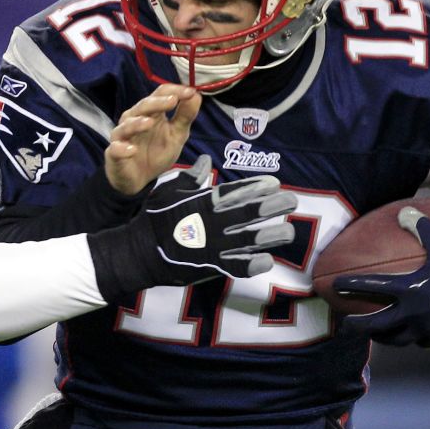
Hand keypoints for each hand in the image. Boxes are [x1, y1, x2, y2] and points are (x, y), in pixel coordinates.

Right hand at [87, 155, 296, 301]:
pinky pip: (235, 267)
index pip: (235, 192)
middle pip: (248, 213)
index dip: (256, 187)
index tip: (274, 182)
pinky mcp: (209, 267)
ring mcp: (212, 247)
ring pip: (248, 240)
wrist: (137, 253)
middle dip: (273, 206)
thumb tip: (206, 160)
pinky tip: (267, 260)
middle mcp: (211, 223)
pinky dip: (252, 265)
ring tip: (289, 231)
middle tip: (292, 201)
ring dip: (271, 236)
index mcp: (202, 203)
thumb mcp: (167, 191)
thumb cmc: (153, 218)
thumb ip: (189, 177)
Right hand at [105, 84, 200, 195]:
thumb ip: (185, 116)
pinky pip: (115, 149)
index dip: (174, 91)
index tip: (190, 92)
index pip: (160, 94)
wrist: (139, 179)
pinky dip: (122, 149)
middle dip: (158, 103)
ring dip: (137, 123)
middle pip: (143, 106)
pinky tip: (131, 150)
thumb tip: (196, 94)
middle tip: (173, 101)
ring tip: (149, 123)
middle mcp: (134, 119)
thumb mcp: (177, 135)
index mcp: (150, 112)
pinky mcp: (115, 153)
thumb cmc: (156, 152)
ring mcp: (123, 136)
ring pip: (127, 125)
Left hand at [335, 207, 429, 346]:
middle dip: (357, 326)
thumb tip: (406, 211)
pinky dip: (409, 339)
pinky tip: (406, 334)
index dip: (350, 287)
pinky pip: (419, 342)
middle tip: (345, 324)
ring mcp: (426, 328)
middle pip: (377, 325)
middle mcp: (414, 312)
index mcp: (410, 289)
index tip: (335, 286)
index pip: (372, 289)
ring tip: (372, 333)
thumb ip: (421, 227)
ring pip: (396, 339)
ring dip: (381, 337)